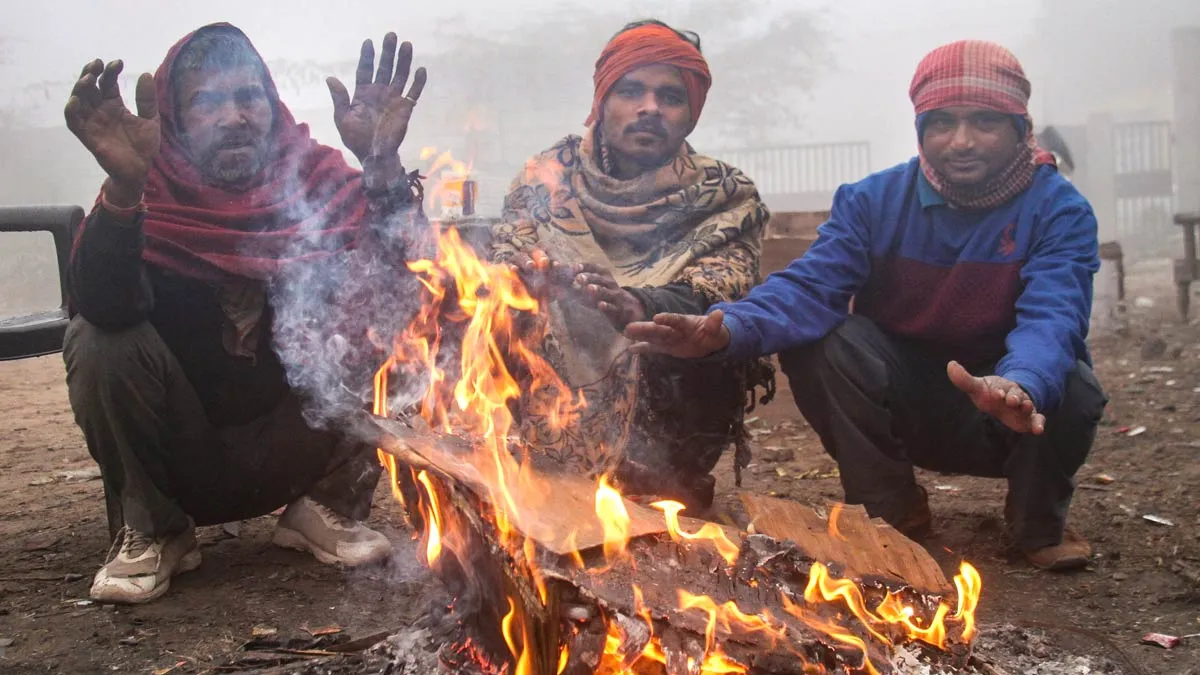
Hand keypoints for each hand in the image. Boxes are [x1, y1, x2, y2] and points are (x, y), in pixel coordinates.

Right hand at [64, 59, 158, 205]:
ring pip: (79, 101)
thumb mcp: (150, 119)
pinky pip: (74, 122)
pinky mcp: (87, 136)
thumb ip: (147, 100)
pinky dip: (72, 110)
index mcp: (114, 105)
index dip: (110, 72)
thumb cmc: (144, 146)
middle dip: (90, 73)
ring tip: (88, 78)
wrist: (140, 170)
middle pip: (90, 87)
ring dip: (80, 88)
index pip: (107, 83)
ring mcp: (92, 122)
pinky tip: (76, 100)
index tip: (118, 62)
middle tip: (97, 64)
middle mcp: (100, 110)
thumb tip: (146, 74)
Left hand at [327, 33, 426, 161]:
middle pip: (384, 68)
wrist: (374, 157)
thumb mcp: (343, 119)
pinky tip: (421, 70)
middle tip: (390, 35)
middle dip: (387, 52)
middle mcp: (379, 93)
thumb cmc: (356, 139)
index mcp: (363, 94)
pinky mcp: (405, 109)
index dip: (367, 57)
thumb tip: (330, 78)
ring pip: (400, 75)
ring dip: (403, 61)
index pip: (365, 70)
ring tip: (406, 45)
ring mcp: (393, 99)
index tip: (368, 42)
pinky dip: (418, 82)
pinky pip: (413, 92)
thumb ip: (339, 98)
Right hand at [505, 247, 575, 299]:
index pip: (551, 250)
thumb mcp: (563, 281)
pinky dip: (512, 267)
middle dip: (541, 256)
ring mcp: (519, 258)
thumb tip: (577, 268)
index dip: (555, 256)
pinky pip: (509, 266)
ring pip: (521, 256)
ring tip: (531, 266)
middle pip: (535, 250)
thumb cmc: (553, 284)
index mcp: (546, 251)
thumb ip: (569, 275)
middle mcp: (532, 251)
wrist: (538, 295)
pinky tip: (514, 270)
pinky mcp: (509, 267)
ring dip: (526, 260)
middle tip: (546, 262)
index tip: (559, 265)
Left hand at [571, 263, 644, 328]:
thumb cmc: (606, 297)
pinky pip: (613, 308)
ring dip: (597, 290)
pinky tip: (600, 305)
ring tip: (589, 289)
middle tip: (578, 278)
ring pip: (606, 292)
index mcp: (604, 276)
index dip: (584, 267)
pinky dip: (607, 306)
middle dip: (589, 277)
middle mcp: (610, 284)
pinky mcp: (619, 310)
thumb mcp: (595, 288)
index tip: (574, 267)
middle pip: (600, 278)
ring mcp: (615, 296)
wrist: (629, 310)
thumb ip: (577, 286)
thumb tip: (556, 285)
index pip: (594, 268)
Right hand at [624, 311, 730, 358]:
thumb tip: (720, 313)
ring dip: (640, 335)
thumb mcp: (716, 330)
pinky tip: (631, 349)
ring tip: (626, 332)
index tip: (656, 318)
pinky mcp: (667, 347)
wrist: (710, 339)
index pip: (675, 320)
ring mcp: (670, 338)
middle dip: (645, 328)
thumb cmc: (713, 332)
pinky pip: (654, 348)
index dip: (667, 319)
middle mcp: (674, 329)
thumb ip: (715, 323)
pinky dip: (643, 349)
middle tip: (629, 327)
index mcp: (686, 323)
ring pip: (654, 337)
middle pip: (659, 329)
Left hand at [947, 361, 1045, 434]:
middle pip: (1017, 395)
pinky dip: (1039, 423)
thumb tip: (950, 364)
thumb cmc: (989, 393)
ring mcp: (1024, 406)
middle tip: (1012, 400)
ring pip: (1028, 405)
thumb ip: (964, 380)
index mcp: (1002, 386)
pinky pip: (1038, 419)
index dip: (999, 390)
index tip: (995, 393)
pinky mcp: (1030, 418)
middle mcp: (1015, 395)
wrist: (1005, 400)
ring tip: (1025, 408)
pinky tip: (1038, 430)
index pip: (1001, 387)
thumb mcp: (977, 387)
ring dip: (1027, 406)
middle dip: (1015, 397)